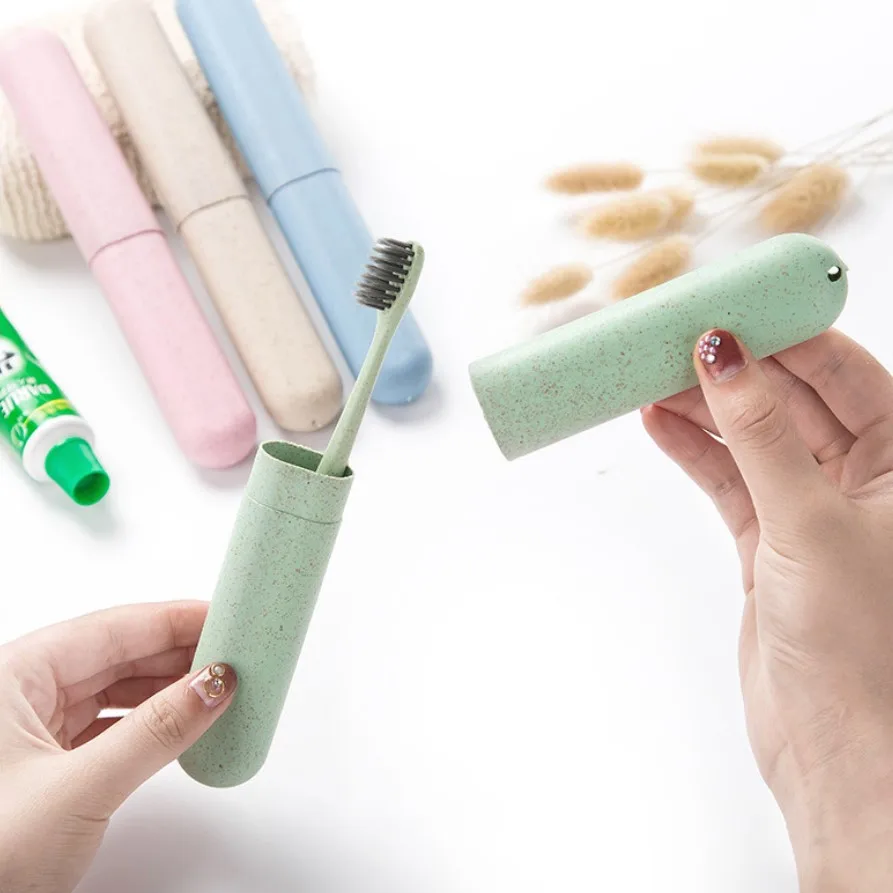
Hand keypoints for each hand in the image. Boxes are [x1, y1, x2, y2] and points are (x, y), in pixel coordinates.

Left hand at [0, 601, 236, 892]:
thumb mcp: (79, 788)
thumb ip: (155, 732)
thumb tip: (212, 685)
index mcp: (13, 675)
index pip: (113, 627)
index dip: (174, 619)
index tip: (225, 617)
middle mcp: (19, 694)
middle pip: (117, 654)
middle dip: (178, 653)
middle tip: (234, 653)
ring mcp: (31, 731)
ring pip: (115, 690)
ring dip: (168, 689)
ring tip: (216, 687)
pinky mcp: (45, 766)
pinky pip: (109, 726)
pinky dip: (150, 723)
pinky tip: (182, 724)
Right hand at [643, 329, 892, 891]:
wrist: (838, 751)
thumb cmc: (863, 648)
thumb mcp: (811, 520)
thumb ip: (762, 433)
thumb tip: (725, 354)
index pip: (841, 368)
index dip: (784, 329)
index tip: (729, 300)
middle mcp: (865, 476)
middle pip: (787, 395)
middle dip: (730, 364)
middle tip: (671, 332)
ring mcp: (811, 507)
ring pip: (749, 434)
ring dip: (699, 403)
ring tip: (647, 370)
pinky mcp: (768, 538)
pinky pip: (726, 476)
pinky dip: (690, 448)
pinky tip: (657, 419)